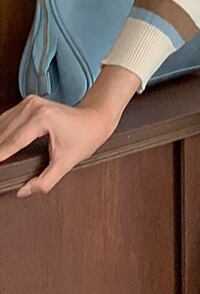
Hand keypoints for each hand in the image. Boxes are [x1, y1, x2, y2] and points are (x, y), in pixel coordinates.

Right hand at [0, 65, 139, 197]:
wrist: (97, 118)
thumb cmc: (86, 137)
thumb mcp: (67, 163)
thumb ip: (45, 180)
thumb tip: (23, 191)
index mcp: (41, 119)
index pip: (11, 143)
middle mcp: (32, 107)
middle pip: (2, 133)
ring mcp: (29, 102)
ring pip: (1, 124)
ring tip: (0, 157)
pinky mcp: (28, 102)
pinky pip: (6, 119)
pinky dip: (1, 132)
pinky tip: (1, 144)